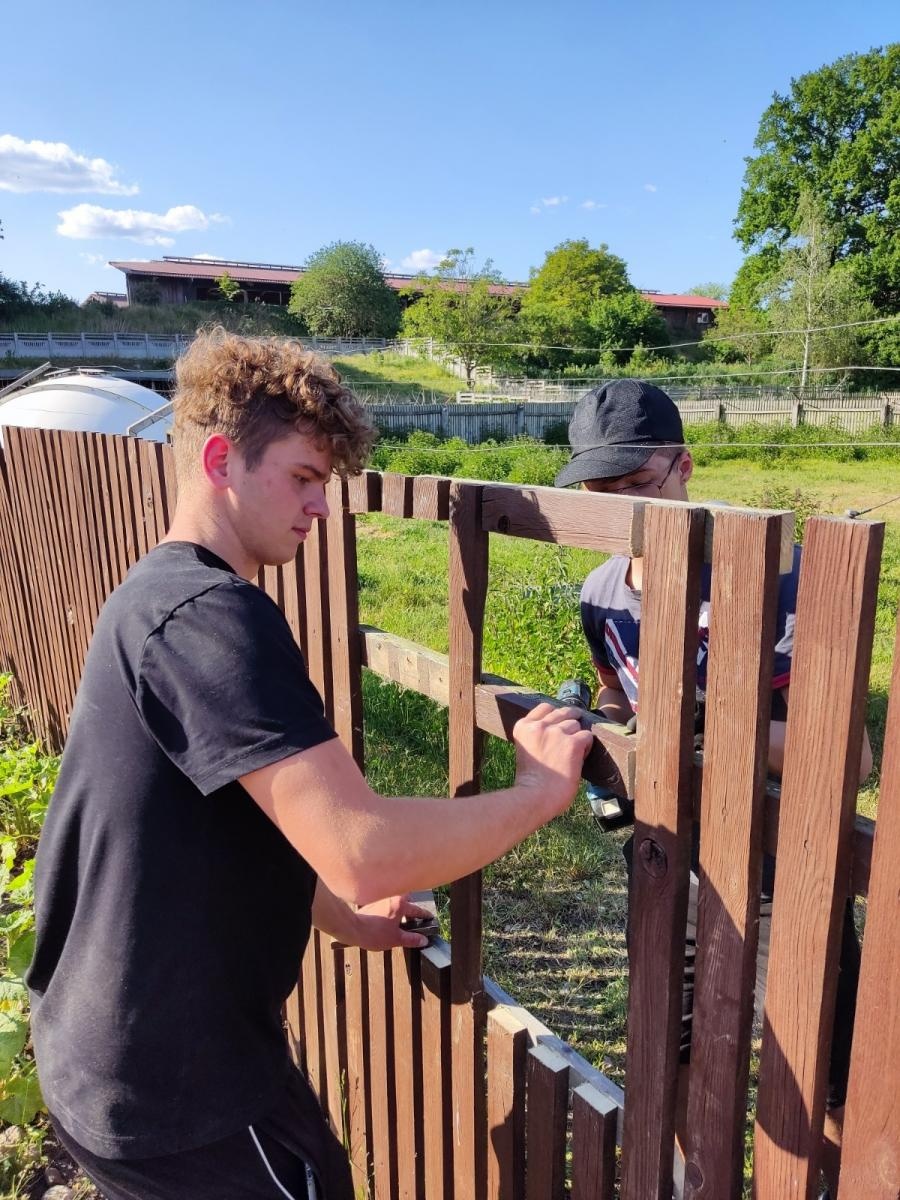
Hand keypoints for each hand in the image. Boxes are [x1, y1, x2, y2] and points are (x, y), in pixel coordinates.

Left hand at [352, 894, 435, 950]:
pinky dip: (389, 911)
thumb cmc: (374, 933)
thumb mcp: (396, 939)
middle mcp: (392, 896)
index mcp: (400, 904)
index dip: (425, 916)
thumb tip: (424, 940)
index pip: (417, 910)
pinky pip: (386, 904)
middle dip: (410, 909)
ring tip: (399, 923)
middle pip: (406, 901)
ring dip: (399, 910)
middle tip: (413, 921)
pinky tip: (386, 922)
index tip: (430, 919)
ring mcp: (381, 898)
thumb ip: (412, 939)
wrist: (352, 929)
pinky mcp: (372, 902)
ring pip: (395, 901)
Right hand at [513, 703, 593, 817]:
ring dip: (577, 737)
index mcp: (524, 726)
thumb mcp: (526, 748)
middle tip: (570, 739)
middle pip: (564, 712)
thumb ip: (536, 735)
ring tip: (571, 755)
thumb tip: (558, 727)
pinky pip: (587, 736)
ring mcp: (556, 732)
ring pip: (576, 724)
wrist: (535, 797)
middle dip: (569, 723)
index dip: (555, 716)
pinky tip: (578, 759)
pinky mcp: (572, 743)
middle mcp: (539, 725)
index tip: (558, 726)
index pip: (545, 707)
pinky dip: (586, 747)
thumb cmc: (531, 780)